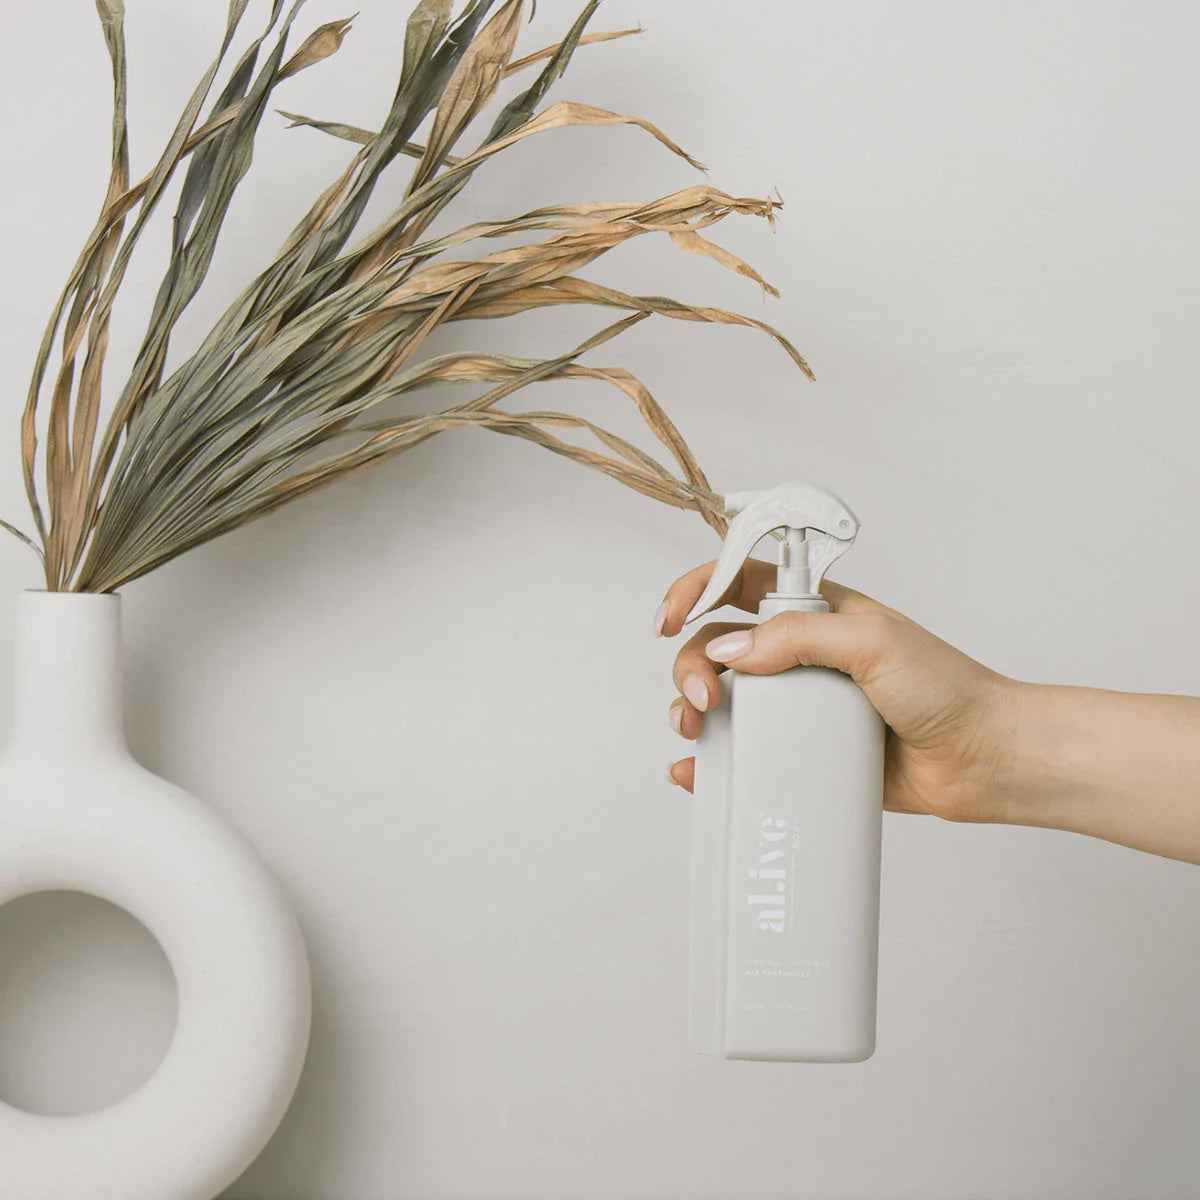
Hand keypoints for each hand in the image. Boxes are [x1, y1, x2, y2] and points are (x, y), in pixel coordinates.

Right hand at [654, 559, 1024, 823]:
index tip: (670, 618)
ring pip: (723, 701)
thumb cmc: (945, 688)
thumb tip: (727, 653)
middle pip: (717, 648)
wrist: (982, 758)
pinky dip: (711, 764)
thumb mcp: (871, 642)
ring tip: (694, 732)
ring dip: (692, 712)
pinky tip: (695, 772)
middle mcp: (800, 656)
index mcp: (815, 613)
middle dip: (689, 666)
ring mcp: (799, 706)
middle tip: (699, 698)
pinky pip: (746, 754)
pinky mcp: (804, 753)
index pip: (738, 583)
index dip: (696, 590)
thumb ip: (797, 636)